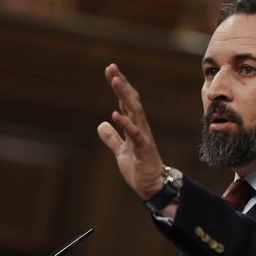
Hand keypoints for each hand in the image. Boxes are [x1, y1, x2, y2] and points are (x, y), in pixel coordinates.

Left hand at [97, 64, 164, 199]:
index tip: (110, 71)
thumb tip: (101, 125)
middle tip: (111, 67)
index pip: (126, 102)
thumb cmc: (140, 168)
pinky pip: (134, 134)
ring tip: (115, 81)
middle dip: (121, 84)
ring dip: (124, 95)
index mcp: (135, 127)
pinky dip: (125, 123)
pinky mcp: (143, 149)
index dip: (119, 86)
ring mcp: (143, 137)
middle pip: (131, 101)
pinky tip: (115, 113)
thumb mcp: (121, 152)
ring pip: (134, 112)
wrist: (153, 187)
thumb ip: (112, 138)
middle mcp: (140, 128)